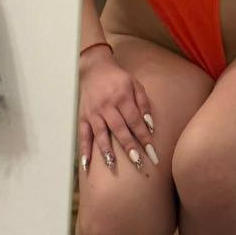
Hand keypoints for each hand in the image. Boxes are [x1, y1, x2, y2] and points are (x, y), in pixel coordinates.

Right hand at [77, 44, 157, 173]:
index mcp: (122, 97)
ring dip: (107, 151)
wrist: (95, 68)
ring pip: (101, 134)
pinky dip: (84, 150)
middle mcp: (107, 106)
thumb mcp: (135, 84)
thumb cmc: (119, 78)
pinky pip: (83, 135)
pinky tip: (86, 165)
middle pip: (120, 130)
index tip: (152, 152)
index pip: (135, 121)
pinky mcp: (83, 117)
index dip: (144, 137)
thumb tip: (150, 126)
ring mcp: (94, 112)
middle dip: (129, 147)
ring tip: (113, 167)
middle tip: (139, 164)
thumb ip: (144, 104)